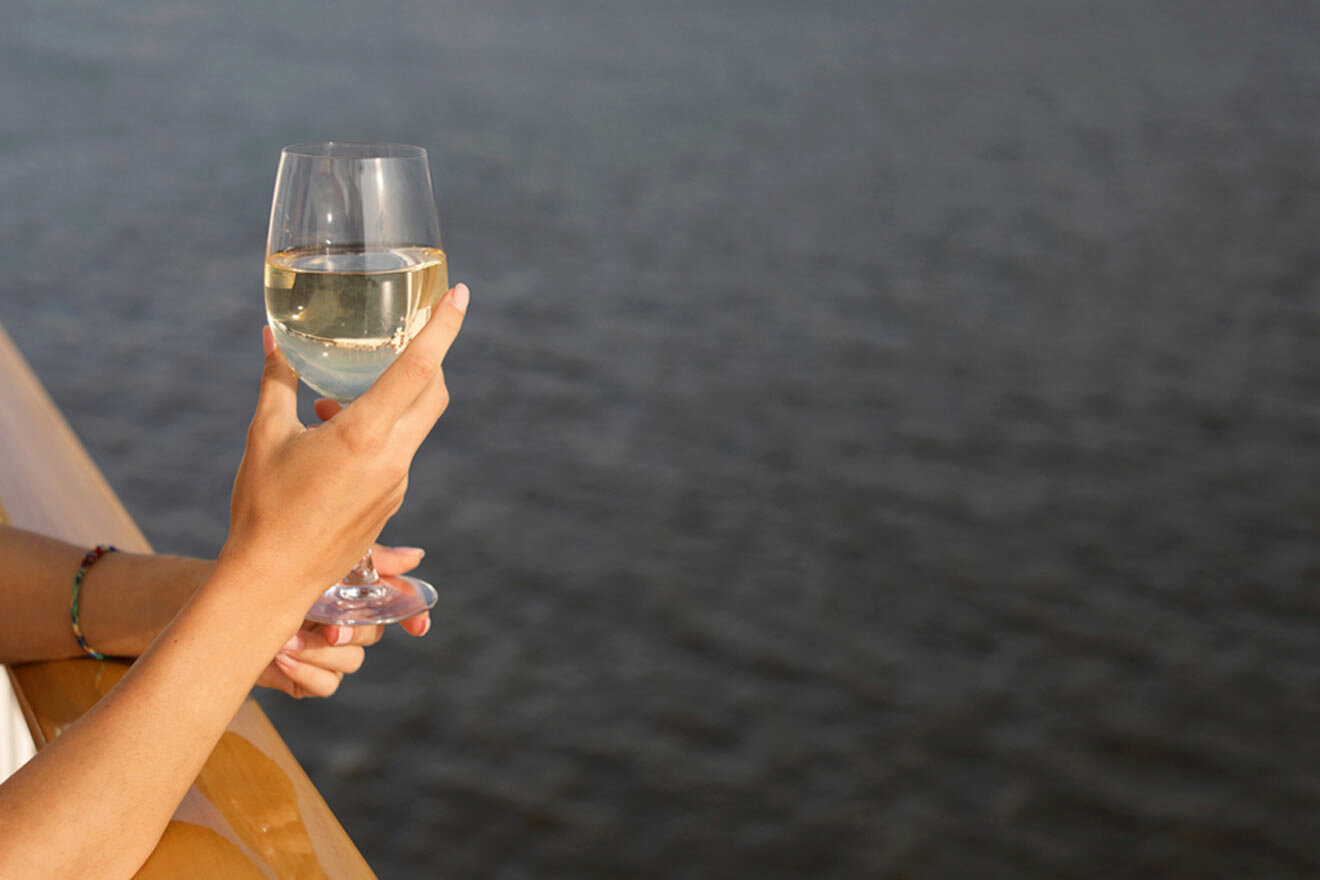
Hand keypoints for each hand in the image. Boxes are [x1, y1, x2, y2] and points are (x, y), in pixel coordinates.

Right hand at [220, 284, 467, 611]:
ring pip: (413, 423)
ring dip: (390, 399)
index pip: (419, 368)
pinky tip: (333, 436)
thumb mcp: (263, 435)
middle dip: (429, 356)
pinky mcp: (391, 502)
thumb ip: (276, 379)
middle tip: (409, 332)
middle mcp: (393, 459)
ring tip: (330, 402)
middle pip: (432, 392)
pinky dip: (379, 431)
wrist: (272, 582)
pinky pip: (397, 452)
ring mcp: (397, 483)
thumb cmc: (261, 507)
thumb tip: (272, 335)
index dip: (444, 327)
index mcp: (364, 436)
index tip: (460, 294)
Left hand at [256, 544, 432, 698]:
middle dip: (353, 632)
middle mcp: (347, 624)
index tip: (418, 626)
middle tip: (329, 629)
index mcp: (353, 595)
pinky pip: (327, 686)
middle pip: (373, 635)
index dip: (412, 617)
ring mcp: (327, 654)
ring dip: (320, 654)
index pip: (396, 607)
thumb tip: (417, 556)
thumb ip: (372, 559)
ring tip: (287, 640)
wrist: (219, 597)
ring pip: (350, 663)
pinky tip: (281, 657)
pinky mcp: (306, 678)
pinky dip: (306, 673)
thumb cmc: (272, 571)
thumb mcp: (323, 558)